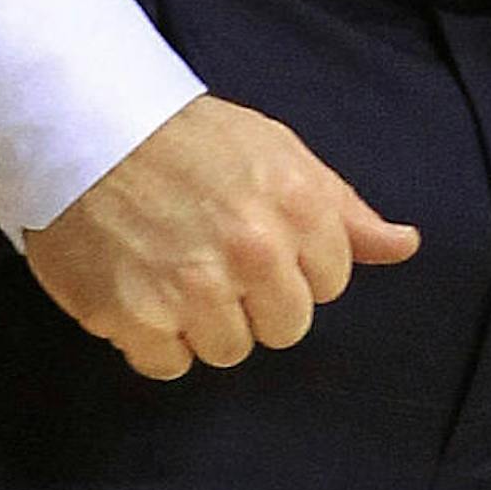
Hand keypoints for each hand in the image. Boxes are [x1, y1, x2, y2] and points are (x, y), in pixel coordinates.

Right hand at [22, 93, 419, 380]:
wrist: (86, 123)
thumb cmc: (187, 136)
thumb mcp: (277, 150)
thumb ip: (341, 207)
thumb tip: (404, 245)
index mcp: (295, 205)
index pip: (330, 283)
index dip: (297, 263)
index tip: (258, 235)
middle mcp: (252, 251)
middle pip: (286, 328)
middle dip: (257, 299)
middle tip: (215, 254)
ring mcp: (193, 290)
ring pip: (228, 351)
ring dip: (204, 322)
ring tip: (174, 267)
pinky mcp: (136, 319)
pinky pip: (168, 366)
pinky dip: (155, 339)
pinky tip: (141, 289)